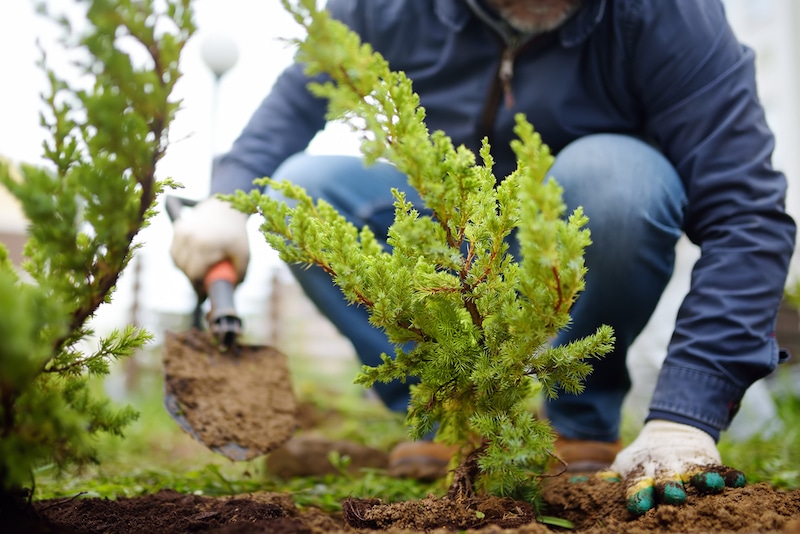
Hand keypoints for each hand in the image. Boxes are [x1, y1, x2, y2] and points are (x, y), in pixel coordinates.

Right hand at [170, 196, 249, 292]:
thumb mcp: (244, 255)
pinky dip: (182, 259)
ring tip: (202, 268)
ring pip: (177, 262)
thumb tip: (229, 292)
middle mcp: (189, 237)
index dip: (199, 288)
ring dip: (187, 269)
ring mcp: (181, 232)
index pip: (194, 274)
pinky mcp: (177, 228)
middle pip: (185, 270)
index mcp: (205, 245)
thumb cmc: (237, 235)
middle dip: (194, 280)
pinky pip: (175, 252)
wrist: (227, 208)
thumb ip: (238, 275)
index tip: (204, 294)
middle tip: (205, 282)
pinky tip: (194, 257)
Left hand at [602, 420, 745, 515]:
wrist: (670, 430)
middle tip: (673, 496)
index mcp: (642, 473)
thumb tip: (583, 484)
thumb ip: (611, 477)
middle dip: (669, 488)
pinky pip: (721, 469)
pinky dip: (729, 475)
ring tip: (711, 485)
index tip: (637, 505)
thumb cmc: (644, 458)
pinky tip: (739, 480)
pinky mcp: (708, 462)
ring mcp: (687, 465)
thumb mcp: (626, 464)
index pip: (637, 485)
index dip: (637, 494)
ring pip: (695, 474)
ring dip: (702, 480)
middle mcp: (665, 470)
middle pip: (666, 481)